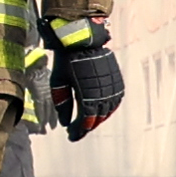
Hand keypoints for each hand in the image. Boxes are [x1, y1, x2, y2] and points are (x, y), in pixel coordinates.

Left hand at [47, 17, 122, 141]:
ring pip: (108, 111)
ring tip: (86, 122)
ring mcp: (112, 87)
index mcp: (88, 95)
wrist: (83, 40)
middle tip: (76, 131)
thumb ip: (61, 102)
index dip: (78, 130)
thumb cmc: (67, 61)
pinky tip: (100, 111)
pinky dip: (108, 109)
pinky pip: (115, 101)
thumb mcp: (58, 82)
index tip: (71, 136)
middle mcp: (103, 93)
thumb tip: (64, 122)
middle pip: (97, 118)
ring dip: (97, 119)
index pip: (85, 121)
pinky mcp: (117, 81)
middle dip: (86, 126)